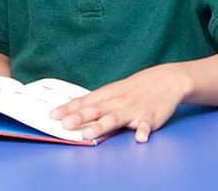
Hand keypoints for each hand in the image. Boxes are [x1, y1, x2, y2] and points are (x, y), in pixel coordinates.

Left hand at [51, 64, 190, 141]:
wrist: (165, 80)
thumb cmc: (134, 89)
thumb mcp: (112, 92)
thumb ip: (94, 102)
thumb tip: (70, 109)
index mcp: (107, 96)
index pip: (84, 103)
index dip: (68, 109)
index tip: (52, 116)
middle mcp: (117, 103)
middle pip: (95, 111)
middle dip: (79, 118)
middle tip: (65, 125)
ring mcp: (133, 110)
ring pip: (115, 119)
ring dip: (102, 126)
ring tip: (89, 134)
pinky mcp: (150, 117)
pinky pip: (146, 125)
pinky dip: (143, 130)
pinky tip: (140, 137)